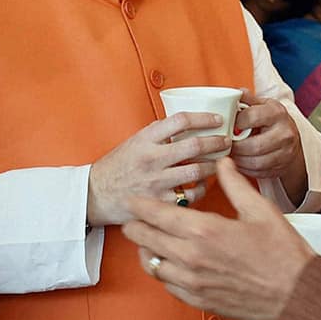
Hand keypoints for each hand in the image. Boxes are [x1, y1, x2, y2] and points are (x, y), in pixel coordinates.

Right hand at [87, 113, 230, 225]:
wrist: (94, 194)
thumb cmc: (117, 166)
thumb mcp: (135, 141)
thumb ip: (159, 133)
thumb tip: (190, 124)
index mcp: (146, 139)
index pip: (181, 120)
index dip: (204, 118)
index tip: (217, 119)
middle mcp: (152, 158)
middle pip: (194, 145)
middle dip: (216, 142)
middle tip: (226, 141)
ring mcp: (156, 181)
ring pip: (197, 171)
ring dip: (213, 166)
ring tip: (218, 163)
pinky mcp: (159, 202)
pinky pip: (191, 195)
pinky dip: (201, 190)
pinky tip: (202, 185)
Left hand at [122, 158, 316, 319]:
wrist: (295, 293)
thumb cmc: (282, 254)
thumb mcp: (260, 209)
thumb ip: (235, 183)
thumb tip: (223, 164)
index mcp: (205, 231)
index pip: (157, 215)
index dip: (140, 205)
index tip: (133, 199)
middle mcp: (191, 257)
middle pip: (145, 239)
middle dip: (136, 226)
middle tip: (135, 218)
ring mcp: (192, 282)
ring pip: (151, 264)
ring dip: (147, 250)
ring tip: (151, 239)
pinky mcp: (198, 300)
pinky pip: (166, 285)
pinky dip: (162, 271)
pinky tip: (170, 263)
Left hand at [231, 89, 305, 199]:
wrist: (291, 137)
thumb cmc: (271, 119)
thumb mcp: (262, 104)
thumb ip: (247, 99)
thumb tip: (234, 93)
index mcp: (277, 113)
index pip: (252, 117)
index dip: (236, 122)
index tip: (228, 125)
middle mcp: (285, 133)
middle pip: (255, 146)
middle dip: (235, 147)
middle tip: (225, 145)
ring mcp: (285, 152)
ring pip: (256, 162)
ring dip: (238, 160)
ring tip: (230, 154)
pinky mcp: (282, 167)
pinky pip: (259, 172)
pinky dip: (245, 169)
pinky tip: (238, 162)